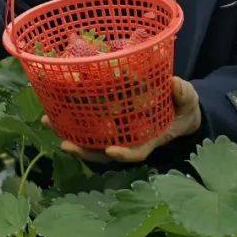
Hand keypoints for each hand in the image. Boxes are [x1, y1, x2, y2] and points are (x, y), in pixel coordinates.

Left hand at [44, 77, 201, 163]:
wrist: (177, 107)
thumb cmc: (183, 107)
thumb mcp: (188, 100)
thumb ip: (183, 94)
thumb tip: (173, 83)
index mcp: (150, 138)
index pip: (137, 151)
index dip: (124, 153)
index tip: (112, 150)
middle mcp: (129, 139)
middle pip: (104, 151)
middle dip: (84, 150)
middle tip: (65, 145)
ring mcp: (117, 130)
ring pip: (91, 138)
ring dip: (69, 133)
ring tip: (48, 122)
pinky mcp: (108, 118)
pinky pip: (88, 121)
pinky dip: (71, 116)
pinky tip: (53, 108)